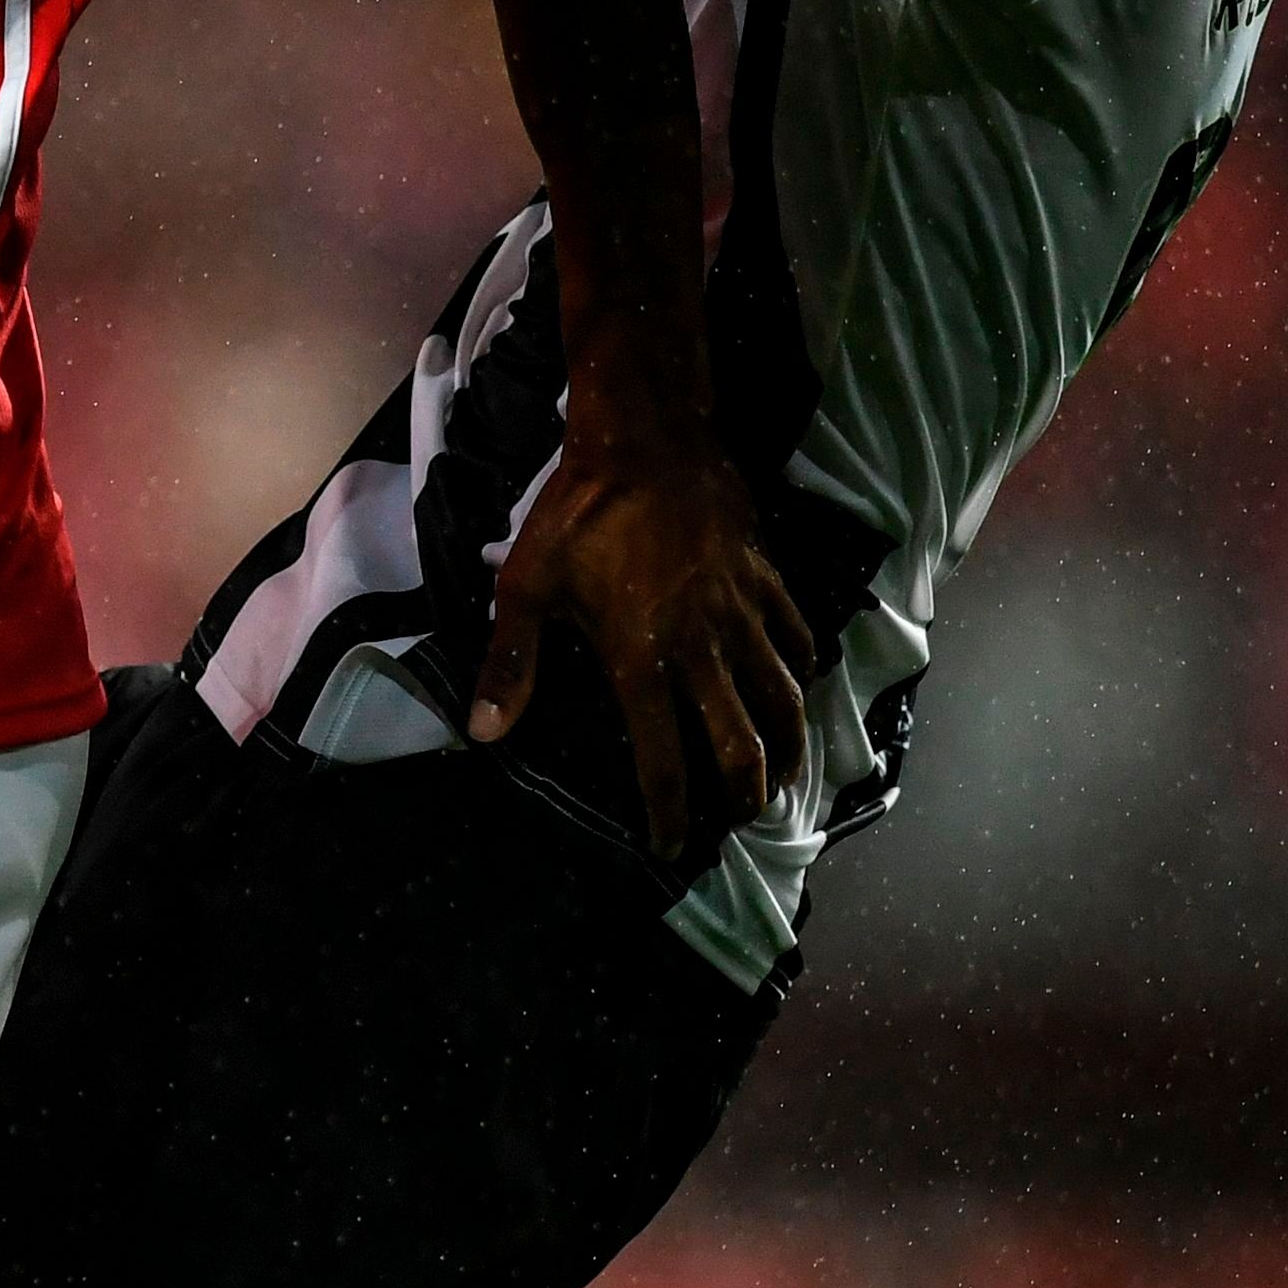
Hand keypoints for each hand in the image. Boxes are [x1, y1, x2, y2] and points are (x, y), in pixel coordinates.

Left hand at [468, 438, 814, 862]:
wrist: (647, 439)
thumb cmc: (577, 513)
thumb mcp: (527, 588)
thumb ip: (511, 664)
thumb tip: (485, 733)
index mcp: (641, 660)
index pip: (665, 762)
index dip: (668, 815)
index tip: (668, 848)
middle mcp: (702, 648)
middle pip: (741, 744)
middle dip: (745, 796)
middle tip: (738, 823)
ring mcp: (742, 614)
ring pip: (783, 698)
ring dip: (787, 748)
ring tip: (783, 779)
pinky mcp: (766, 581)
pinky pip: (797, 638)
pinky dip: (801, 671)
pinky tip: (797, 687)